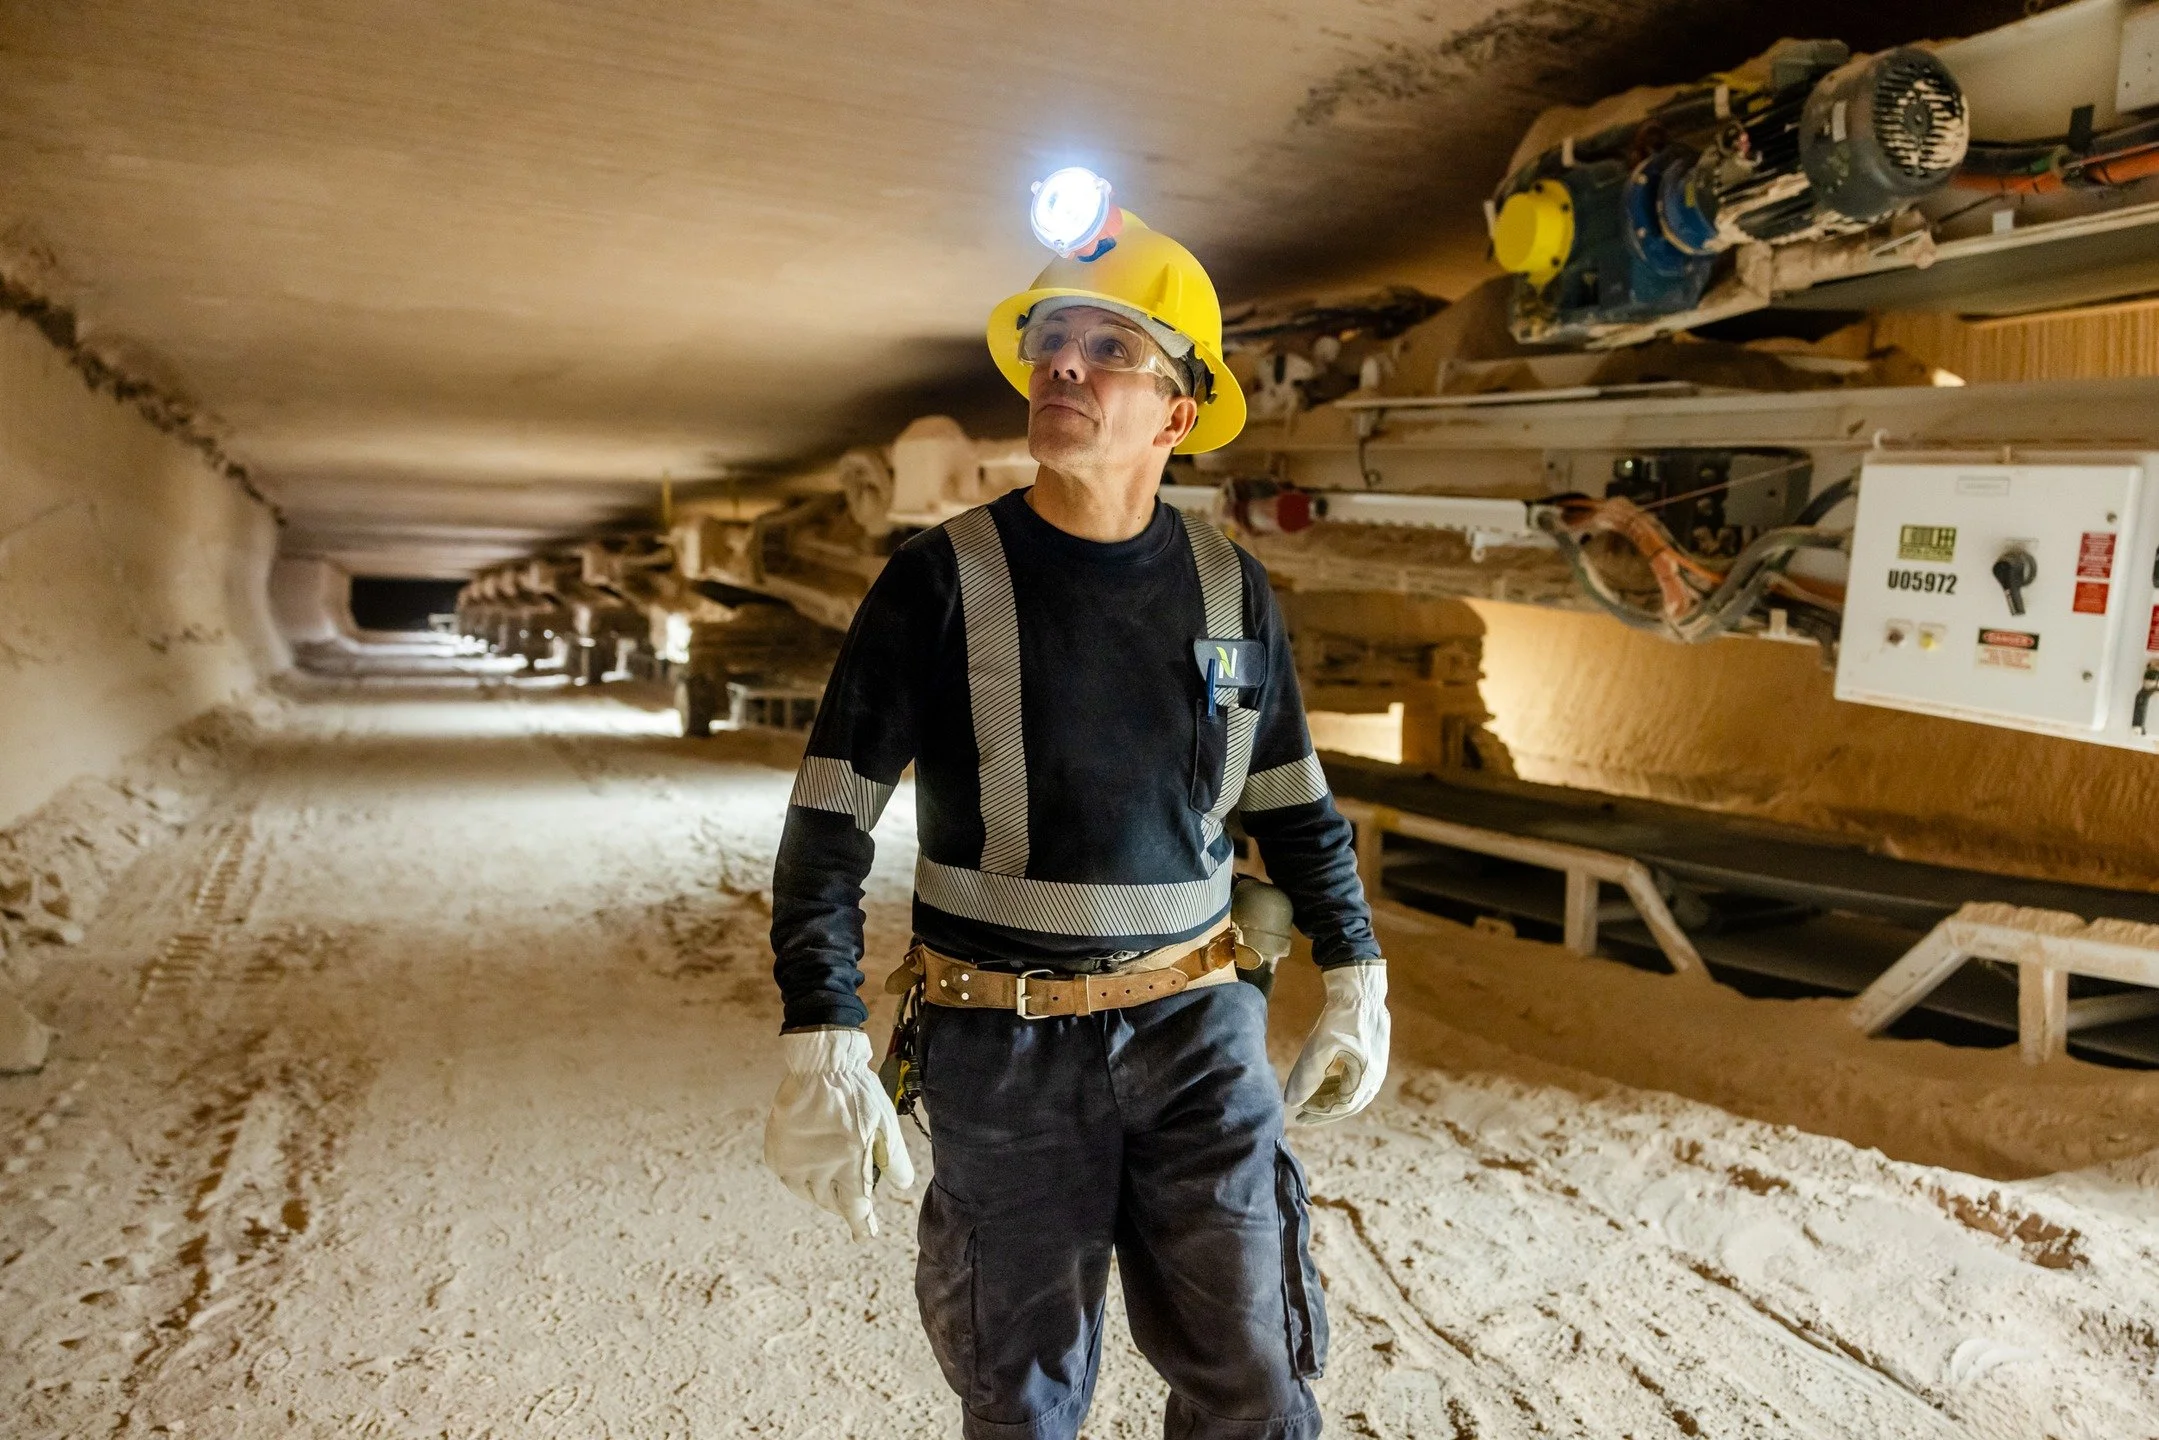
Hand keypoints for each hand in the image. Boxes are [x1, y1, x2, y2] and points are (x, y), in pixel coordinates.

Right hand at [763, 1029, 915, 1238]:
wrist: (820, 1064)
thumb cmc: (857, 1091)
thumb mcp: (885, 1122)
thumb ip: (894, 1158)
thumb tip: (903, 1185)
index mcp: (848, 1162)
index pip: (855, 1206)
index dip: (860, 1223)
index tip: (864, 1236)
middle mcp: (818, 1167)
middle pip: (831, 1202)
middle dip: (844, 1207)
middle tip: (853, 1208)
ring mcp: (794, 1161)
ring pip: (809, 1194)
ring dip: (823, 1196)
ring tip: (834, 1191)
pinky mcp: (777, 1152)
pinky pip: (789, 1178)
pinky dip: (800, 1181)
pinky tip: (809, 1176)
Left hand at [1284, 963, 1389, 1125]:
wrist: (1360, 991)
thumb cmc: (1340, 1018)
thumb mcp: (1319, 1047)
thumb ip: (1306, 1076)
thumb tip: (1291, 1103)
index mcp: (1367, 1077)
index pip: (1342, 1107)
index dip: (1319, 1114)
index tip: (1299, 1116)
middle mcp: (1375, 1076)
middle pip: (1348, 1104)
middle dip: (1324, 1110)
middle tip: (1302, 1116)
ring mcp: (1375, 1066)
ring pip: (1351, 1093)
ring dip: (1329, 1097)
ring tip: (1308, 1098)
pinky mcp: (1371, 1057)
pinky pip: (1354, 1080)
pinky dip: (1336, 1085)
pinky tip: (1321, 1082)